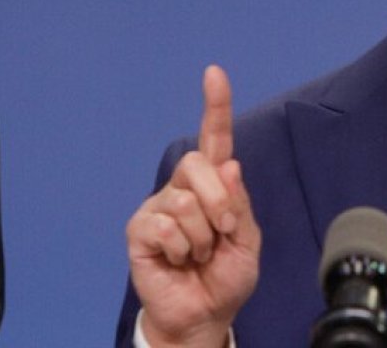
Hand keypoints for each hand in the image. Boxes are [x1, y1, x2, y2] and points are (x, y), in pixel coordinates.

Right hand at [126, 66, 261, 347]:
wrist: (204, 313)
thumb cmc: (225, 275)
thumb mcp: (247, 239)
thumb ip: (239, 202)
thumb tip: (228, 164)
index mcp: (214, 184)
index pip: (214, 139)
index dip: (215, 106)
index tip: (214, 73)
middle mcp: (183, 187)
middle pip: (198, 165)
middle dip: (219, 202)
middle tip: (222, 233)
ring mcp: (158, 206)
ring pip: (184, 202)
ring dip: (202, 237)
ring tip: (198, 254)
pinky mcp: (139, 230)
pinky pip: (164, 227)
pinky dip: (181, 249)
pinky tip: (178, 260)